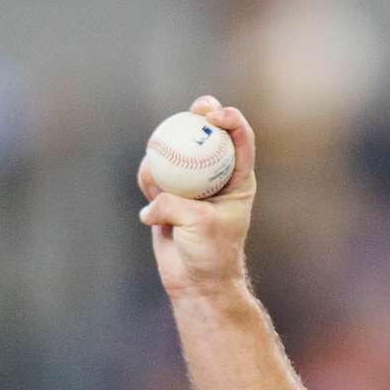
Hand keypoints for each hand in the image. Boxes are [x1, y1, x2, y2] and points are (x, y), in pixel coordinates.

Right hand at [137, 95, 256, 297]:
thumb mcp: (199, 225)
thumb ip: (176, 204)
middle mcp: (215, 177)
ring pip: (174, 153)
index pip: (241, 140)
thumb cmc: (210, 254)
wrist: (195, 281)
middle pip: (207, 136)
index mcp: (238, 180)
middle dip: (200, 115)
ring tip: (158, 172)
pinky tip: (150, 193)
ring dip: (164, 153)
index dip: (232, 119)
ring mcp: (190, 184)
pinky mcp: (167, 194)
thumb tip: (153, 198)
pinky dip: (149, 180)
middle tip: (194, 109)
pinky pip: (153, 175)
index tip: (216, 115)